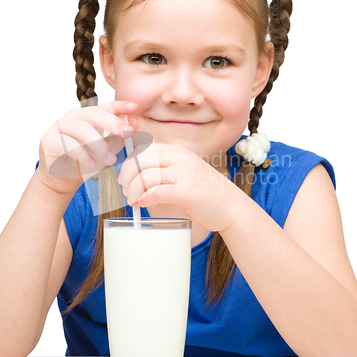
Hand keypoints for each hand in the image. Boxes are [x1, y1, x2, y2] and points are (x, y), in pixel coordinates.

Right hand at [36, 101, 137, 193]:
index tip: (134, 107)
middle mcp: (74, 117)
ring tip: (110, 160)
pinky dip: (82, 154)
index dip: (119, 106)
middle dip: (113, 122)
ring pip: (83, 129)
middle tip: (127, 133)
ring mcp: (60, 127)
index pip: (105, 107)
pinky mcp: (50, 140)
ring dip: (99, 145)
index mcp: (89, 116)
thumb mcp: (106, 149)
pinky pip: (68, 144)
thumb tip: (134, 123)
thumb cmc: (86, 160)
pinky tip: (91, 164)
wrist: (63, 178)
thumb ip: (118, 137)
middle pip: (95, 114)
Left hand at [118, 143, 235, 231]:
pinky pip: (156, 192)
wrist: (231, 207)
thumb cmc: (207, 193)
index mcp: (178, 151)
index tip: (125, 177)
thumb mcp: (186, 171)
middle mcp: (180, 158)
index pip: (144, 150)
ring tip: (133, 201)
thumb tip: (139, 176)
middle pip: (140, 161)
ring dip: (133, 190)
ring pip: (145, 176)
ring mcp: (183, 174)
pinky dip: (144, 198)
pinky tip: (143, 203)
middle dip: (127, 177)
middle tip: (125, 190)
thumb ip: (167, 169)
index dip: (130, 164)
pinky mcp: (186, 192)